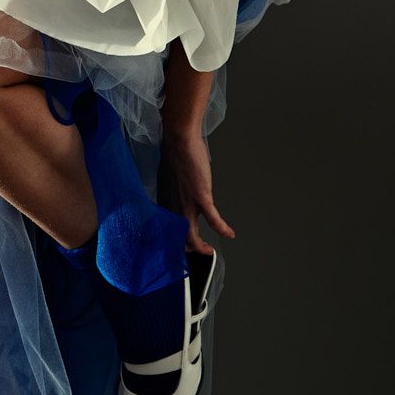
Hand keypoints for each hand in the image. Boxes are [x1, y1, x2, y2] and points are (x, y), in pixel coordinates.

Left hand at [158, 128, 234, 256]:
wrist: (179, 141)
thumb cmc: (174, 156)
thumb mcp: (168, 180)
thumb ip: (172, 193)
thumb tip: (178, 198)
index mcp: (165, 204)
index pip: (168, 231)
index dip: (174, 241)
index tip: (180, 246)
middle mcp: (173, 208)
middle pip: (177, 238)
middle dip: (186, 249)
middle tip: (195, 252)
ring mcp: (187, 204)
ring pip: (191, 236)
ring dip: (201, 247)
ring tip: (208, 251)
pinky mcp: (201, 197)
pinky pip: (214, 219)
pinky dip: (222, 229)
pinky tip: (230, 233)